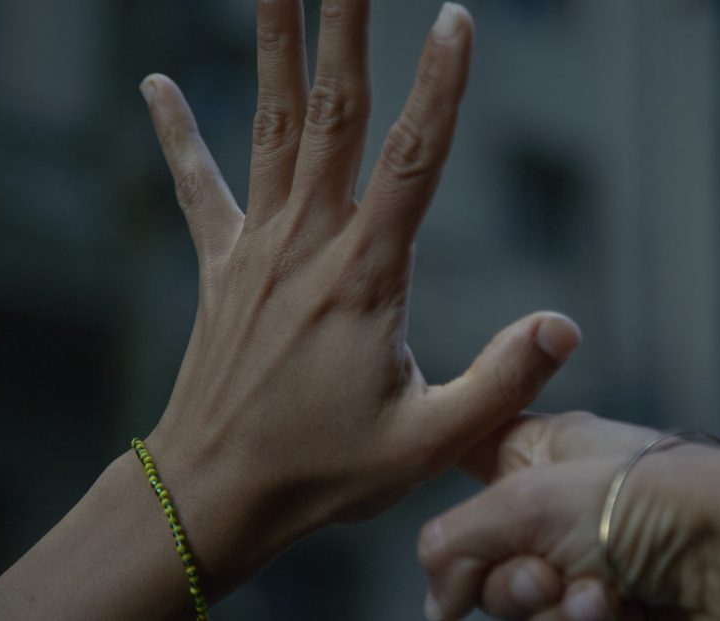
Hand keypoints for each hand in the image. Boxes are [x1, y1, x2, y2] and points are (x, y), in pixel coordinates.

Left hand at [139, 0, 579, 593]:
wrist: (213, 495)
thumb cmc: (324, 472)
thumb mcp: (430, 443)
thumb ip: (502, 381)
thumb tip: (564, 325)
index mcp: (365, 277)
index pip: (412, 161)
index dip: (440, 87)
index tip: (456, 18)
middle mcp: (308, 244)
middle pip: (334, 114)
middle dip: (345, 30)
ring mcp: (258, 249)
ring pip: (273, 127)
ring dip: (275, 47)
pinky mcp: (222, 267)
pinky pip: (199, 186)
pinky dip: (178, 134)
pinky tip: (155, 82)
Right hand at [418, 412, 719, 620]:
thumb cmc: (640, 497)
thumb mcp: (524, 502)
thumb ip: (454, 544)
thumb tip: (435, 604)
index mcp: (542, 454)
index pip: (472, 458)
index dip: (453, 491)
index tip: (447, 538)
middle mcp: (563, 506)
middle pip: (487, 560)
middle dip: (509, 581)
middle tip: (544, 576)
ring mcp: (594, 559)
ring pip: (528, 608)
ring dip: (552, 611)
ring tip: (599, 596)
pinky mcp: (620, 609)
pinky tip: (621, 611)